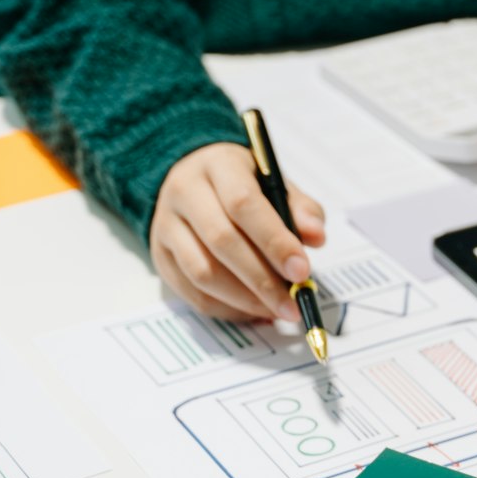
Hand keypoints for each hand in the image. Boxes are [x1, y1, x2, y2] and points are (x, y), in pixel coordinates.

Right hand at [150, 141, 326, 321]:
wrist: (192, 182)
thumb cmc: (243, 186)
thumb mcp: (275, 184)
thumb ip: (300, 209)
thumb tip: (316, 237)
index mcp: (218, 166)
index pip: (243, 204)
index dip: (274, 241)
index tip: (301, 271)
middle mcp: (184, 192)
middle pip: (221, 241)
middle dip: (262, 280)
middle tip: (293, 304)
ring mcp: (166, 226)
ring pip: (202, 272)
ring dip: (244, 300)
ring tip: (276, 310)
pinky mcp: (160, 257)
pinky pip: (192, 293)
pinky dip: (227, 310)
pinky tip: (253, 311)